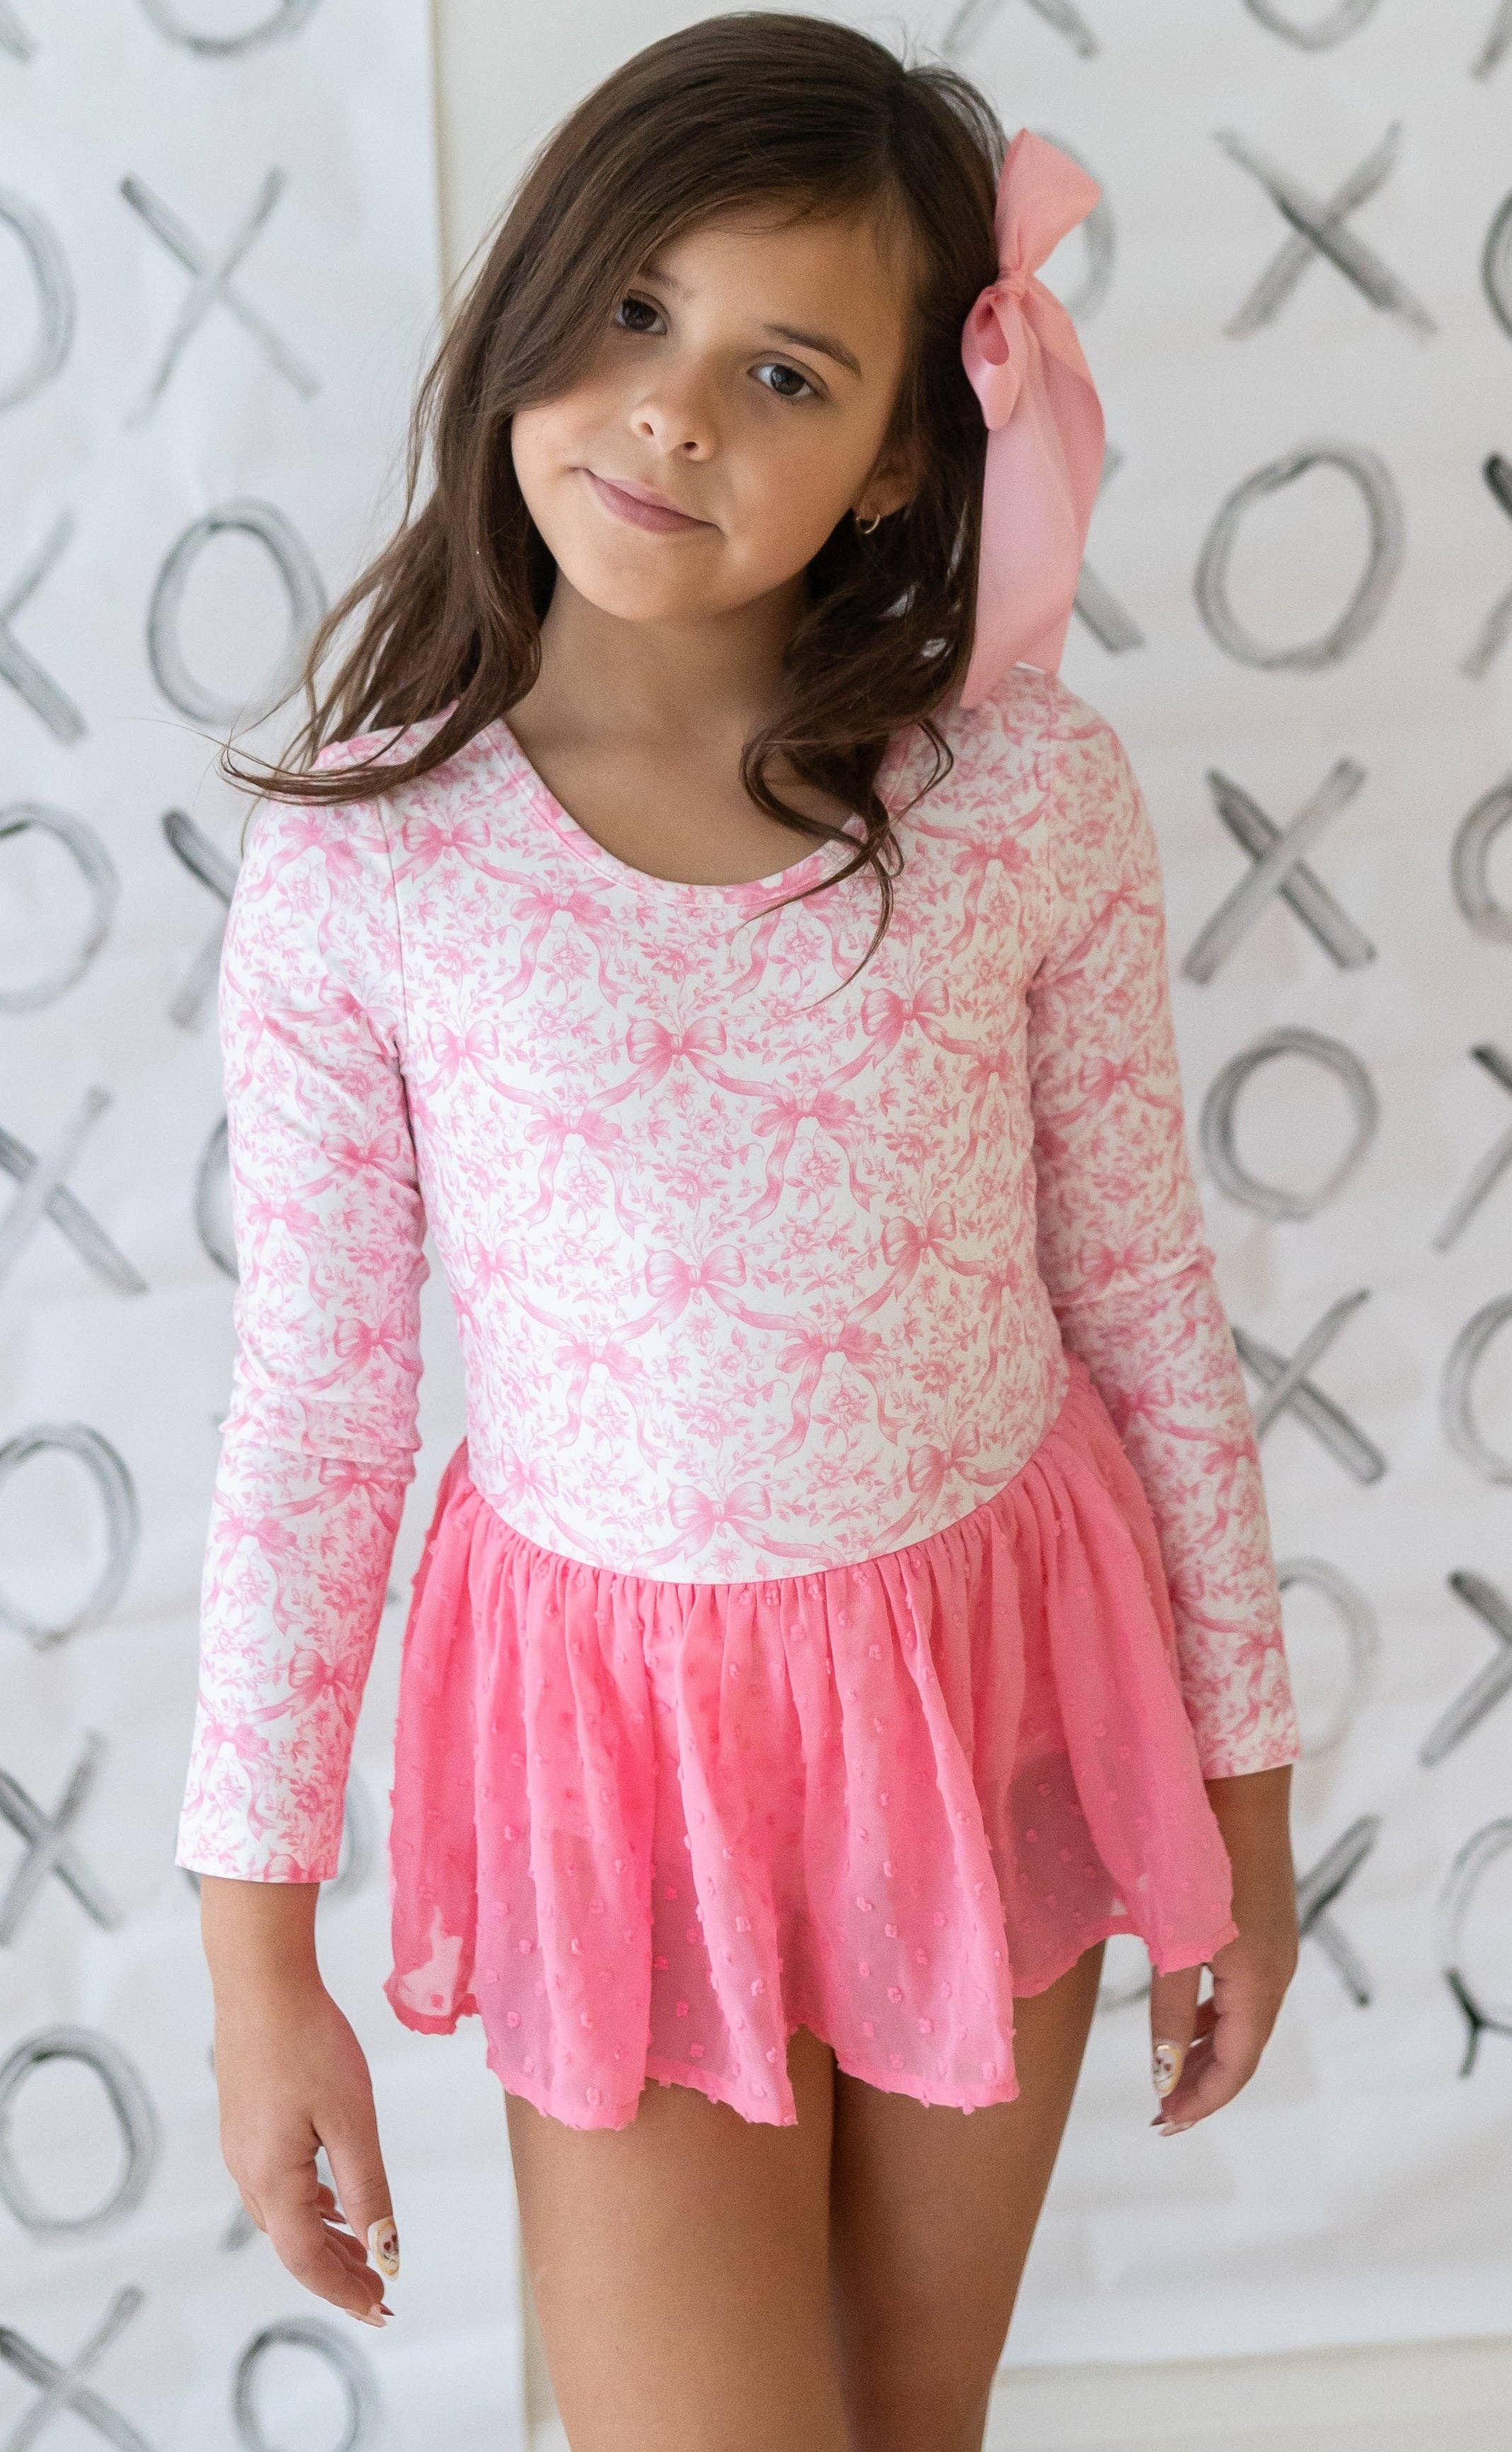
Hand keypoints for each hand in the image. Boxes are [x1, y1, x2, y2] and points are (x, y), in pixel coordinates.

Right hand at [212, 1974, 399, 2325]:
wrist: (259, 1983)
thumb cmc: (309, 2042)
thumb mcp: (351, 2118)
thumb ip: (367, 2188)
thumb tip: (386, 2251)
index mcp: (272, 2179)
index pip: (307, 2261)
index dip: (344, 2291)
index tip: (382, 2310)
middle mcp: (247, 2173)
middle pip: (294, 2246)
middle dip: (338, 2275)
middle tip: (381, 2295)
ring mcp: (241, 2150)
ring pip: (284, 2219)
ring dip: (325, 2244)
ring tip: (364, 2259)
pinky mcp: (245, 2126)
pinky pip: (277, 2188)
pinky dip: (309, 2209)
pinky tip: (333, 2205)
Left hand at [1146, 1763, 1298, 2134]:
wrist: (1237, 1781)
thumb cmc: (1199, 1854)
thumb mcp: (1178, 1937)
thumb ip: (1170, 2009)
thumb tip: (1163, 2078)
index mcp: (1259, 1982)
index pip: (1236, 2067)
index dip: (1200, 2101)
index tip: (1163, 2125)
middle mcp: (1277, 1971)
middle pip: (1244, 2050)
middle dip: (1203, 2085)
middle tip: (1161, 2114)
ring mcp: (1275, 1946)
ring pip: (1244, 2021)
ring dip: (1209, 2053)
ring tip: (1169, 2076)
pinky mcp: (1264, 1924)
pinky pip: (1243, 1991)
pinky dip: (1215, 2016)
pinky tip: (1189, 2017)